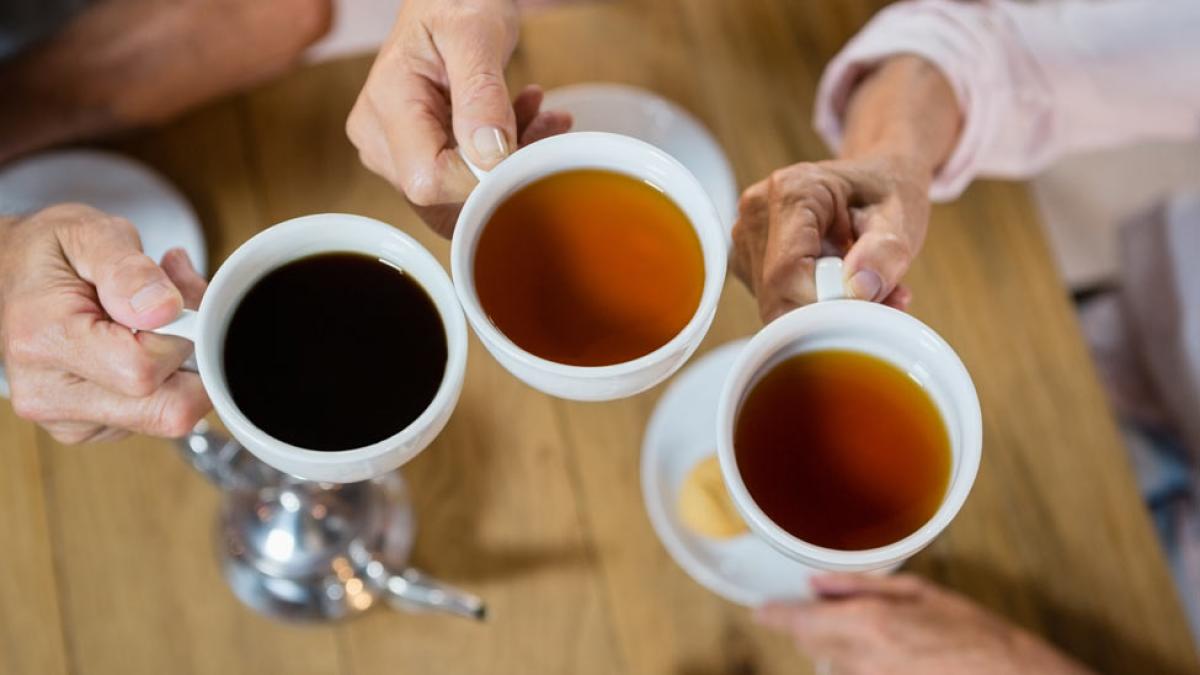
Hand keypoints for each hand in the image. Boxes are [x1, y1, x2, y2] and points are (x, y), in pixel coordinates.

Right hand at [0, 204, 210, 442]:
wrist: (12, 274)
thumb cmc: (52, 253)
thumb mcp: (89, 235)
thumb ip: (129, 270)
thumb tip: (165, 310)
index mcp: (44, 342)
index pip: (143, 369)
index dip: (179, 336)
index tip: (174, 300)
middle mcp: (50, 394)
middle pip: (165, 412)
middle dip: (192, 359)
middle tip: (178, 311)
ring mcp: (68, 420)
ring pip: (168, 416)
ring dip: (180, 368)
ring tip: (152, 323)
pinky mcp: (88, 428)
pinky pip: (153, 417)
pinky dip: (164, 383)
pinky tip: (142, 346)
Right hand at [347, 0, 571, 235]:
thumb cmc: (456, 2)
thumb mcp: (475, 32)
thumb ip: (481, 92)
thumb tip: (488, 154)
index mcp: (387, 105)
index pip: (429, 181)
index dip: (482, 180)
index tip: (521, 149)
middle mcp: (379, 137)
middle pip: (443, 194)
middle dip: (501, 173)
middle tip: (542, 127)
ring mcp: (392, 150)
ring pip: (456, 194)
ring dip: (508, 166)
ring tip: (540, 119)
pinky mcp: (413, 155)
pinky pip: (460, 182)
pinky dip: (501, 161)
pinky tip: (527, 124)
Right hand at [731, 153, 928, 322]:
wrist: (875, 179)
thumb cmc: (888, 193)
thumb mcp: (902, 217)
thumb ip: (885, 253)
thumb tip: (859, 289)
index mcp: (792, 191)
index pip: (788, 273)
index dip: (825, 303)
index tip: (867, 302)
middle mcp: (757, 212)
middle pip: (775, 295)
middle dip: (827, 311)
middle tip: (877, 297)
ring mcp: (746, 237)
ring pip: (775, 304)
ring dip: (823, 310)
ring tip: (861, 284)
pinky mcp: (748, 259)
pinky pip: (774, 301)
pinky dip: (811, 305)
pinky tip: (839, 282)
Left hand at [756, 574, 1092, 674]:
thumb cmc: (973, 634)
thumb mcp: (919, 593)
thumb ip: (859, 586)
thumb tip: (816, 582)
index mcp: (868, 625)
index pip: (799, 622)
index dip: (775, 615)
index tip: (762, 611)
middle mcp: (861, 661)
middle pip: (811, 646)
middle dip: (814, 628)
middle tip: (842, 616)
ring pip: (832, 666)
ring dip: (840, 653)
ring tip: (882, 641)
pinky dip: (859, 669)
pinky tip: (890, 660)